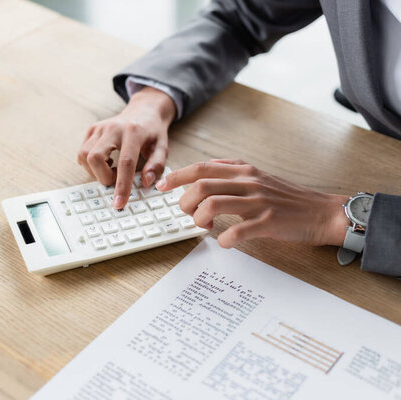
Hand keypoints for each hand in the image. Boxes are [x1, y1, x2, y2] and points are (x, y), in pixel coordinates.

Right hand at [78, 86, 175, 208]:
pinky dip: (91, 164)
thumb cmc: (153, 132)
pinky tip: (106, 162)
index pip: (125, 162)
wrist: (144, 110)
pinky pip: (82, 152)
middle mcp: (113, 128)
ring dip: (95, 171)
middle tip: (115, 179)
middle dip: (103, 177)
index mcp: (133, 132)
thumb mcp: (162, 147)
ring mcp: (100, 128)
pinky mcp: (92, 130)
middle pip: (95, 157)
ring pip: (84, 155)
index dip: (121, 185)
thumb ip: (156, 165)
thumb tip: (146, 182)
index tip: (119, 203)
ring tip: (111, 169)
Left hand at [156, 159, 349, 247]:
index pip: (202, 167)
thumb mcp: (257, 177)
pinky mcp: (269, 221)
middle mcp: (249, 181)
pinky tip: (225, 242)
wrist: (321, 212)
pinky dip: (225, 239)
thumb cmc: (286, 198)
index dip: (178, 176)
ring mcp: (259, 201)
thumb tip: (201, 174)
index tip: (161, 186)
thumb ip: (231, 172)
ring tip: (203, 226)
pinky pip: (238, 230)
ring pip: (214, 204)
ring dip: (200, 218)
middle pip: (202, 185)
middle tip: (187, 214)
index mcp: (244, 169)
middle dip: (185, 201)